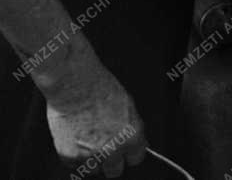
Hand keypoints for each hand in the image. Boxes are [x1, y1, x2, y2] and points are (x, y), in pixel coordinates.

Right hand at [45, 60, 147, 174]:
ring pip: (94, 170)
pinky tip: (75, 137)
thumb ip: (131, 128)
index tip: (126, 152)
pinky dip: (74, 155)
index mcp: (131, 135)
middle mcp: (113, 149)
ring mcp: (91, 155)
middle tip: (105, 148)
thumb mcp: (128, 105)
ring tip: (88, 139)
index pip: (136, 158)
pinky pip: (74, 165)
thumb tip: (134, 140)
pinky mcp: (70, 157)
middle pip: (115, 171)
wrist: (75, 84)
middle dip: (112, 162)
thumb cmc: (100, 88)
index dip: (130, 154)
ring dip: (92, 160)